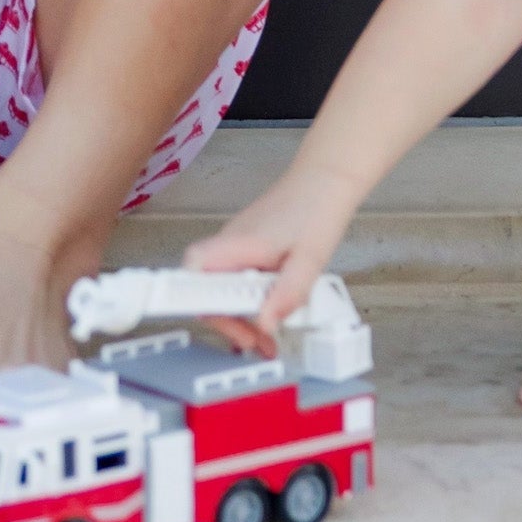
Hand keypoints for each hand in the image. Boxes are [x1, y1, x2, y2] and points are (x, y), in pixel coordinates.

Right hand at [182, 167, 358, 352]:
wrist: (326, 178)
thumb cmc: (317, 208)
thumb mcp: (310, 259)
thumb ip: (288, 294)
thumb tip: (266, 324)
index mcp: (237, 244)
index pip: (195, 279)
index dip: (208, 310)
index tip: (234, 329)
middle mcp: (229, 244)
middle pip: (204, 292)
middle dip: (228, 323)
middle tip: (255, 343)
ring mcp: (235, 246)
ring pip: (219, 289)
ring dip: (238, 317)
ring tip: (265, 339)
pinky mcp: (246, 249)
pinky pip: (234, 280)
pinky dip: (247, 303)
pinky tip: (267, 314)